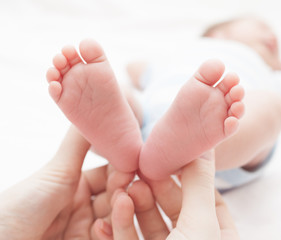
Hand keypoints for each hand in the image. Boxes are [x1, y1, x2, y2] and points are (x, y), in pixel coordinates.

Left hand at [0, 126, 133, 239]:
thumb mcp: (57, 171)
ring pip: (114, 218)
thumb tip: (97, 104)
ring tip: (125, 202)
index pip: (108, 174)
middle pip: (114, 196)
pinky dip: (111, 233)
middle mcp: (81, 205)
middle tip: (134, 184)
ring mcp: (83, 228)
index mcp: (74, 185)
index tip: (134, 161)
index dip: (122, 168)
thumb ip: (80, 141)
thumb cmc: (21, 206)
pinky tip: (103, 226)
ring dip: (122, 211)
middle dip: (125, 189)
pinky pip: (106, 239)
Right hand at [94, 151, 238, 239]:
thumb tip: (205, 144)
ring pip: (148, 224)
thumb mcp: (200, 225)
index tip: (166, 156)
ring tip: (121, 192)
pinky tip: (104, 220)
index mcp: (217, 237)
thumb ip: (198, 182)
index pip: (205, 196)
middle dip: (154, 189)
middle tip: (138, 172)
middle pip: (173, 207)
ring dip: (131, 208)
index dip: (186, 174)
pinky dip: (117, 230)